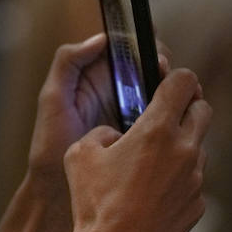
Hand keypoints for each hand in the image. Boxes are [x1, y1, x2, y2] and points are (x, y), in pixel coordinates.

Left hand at [29, 34, 171, 175]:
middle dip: (162, 62)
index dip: (142, 43)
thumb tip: (101, 39)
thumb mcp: (52, 99)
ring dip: (175, 86)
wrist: (59, 192)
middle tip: (163, 72)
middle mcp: (116, 89)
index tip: (150, 52)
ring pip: (162, 89)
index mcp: (96, 75)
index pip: (126, 47)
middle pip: (150, 63)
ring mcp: (132, 111)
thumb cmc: (50, 145)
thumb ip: (68, 63)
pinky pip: (164, 116)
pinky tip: (181, 113)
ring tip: (180, 91)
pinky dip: (176, 111)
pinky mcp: (142, 134)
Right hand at [62, 67, 210, 231]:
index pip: (185, 82)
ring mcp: (195, 179)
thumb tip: (115, 135)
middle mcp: (184, 149)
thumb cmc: (94, 203)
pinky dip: (178, 182)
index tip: (167, 84)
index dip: (176, 78)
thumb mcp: (79, 155)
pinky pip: (193, 183)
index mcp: (156, 129)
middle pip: (203, 109)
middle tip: (164, 118)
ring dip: (181, 148)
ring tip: (150, 165)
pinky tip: (152, 196)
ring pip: (198, 148)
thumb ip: (101, 132)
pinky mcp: (197, 205)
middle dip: (186, 108)